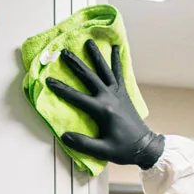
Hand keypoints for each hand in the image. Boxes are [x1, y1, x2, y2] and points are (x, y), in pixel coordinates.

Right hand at [46, 39, 164, 168]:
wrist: (145, 147)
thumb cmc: (124, 149)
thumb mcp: (103, 151)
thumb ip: (83, 143)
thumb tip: (64, 136)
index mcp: (103, 110)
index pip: (77, 97)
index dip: (62, 89)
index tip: (48, 80)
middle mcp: (110, 97)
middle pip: (90, 77)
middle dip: (76, 64)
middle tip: (64, 52)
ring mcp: (118, 93)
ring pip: (105, 70)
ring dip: (96, 56)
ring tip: (89, 42)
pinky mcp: (124, 93)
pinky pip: (119, 73)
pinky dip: (117, 61)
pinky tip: (115, 48)